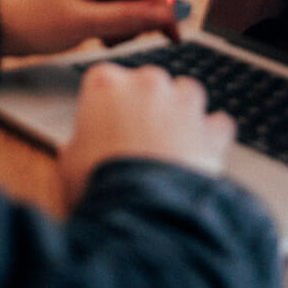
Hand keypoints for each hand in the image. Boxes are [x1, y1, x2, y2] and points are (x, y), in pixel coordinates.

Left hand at [0, 0, 183, 56]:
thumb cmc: (32, 21)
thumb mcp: (83, 23)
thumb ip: (127, 19)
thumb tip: (164, 17)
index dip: (160, 7)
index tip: (172, 34)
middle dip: (138, 17)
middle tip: (125, 40)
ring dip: (125, 22)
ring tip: (105, 39)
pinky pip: (115, 3)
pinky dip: (114, 22)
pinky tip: (100, 35)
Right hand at [59, 63, 236, 204]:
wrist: (144, 209)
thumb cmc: (99, 183)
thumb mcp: (69, 162)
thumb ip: (77, 144)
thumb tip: (79, 149)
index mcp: (106, 83)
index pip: (104, 78)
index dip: (105, 102)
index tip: (104, 121)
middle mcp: (147, 83)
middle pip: (148, 81)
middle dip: (146, 103)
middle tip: (137, 136)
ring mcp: (183, 103)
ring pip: (187, 92)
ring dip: (182, 110)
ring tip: (172, 139)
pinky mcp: (211, 129)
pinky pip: (218, 123)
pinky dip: (213, 135)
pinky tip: (203, 151)